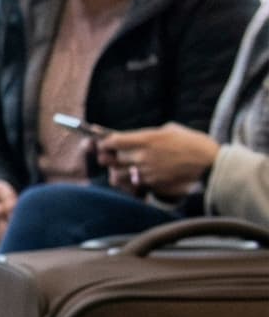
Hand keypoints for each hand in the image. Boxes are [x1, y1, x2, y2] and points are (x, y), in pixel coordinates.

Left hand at [97, 122, 217, 198]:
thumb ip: (150, 134)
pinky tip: (136, 178)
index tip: (104, 143)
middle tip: (111, 156)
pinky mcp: (152, 185)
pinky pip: (131, 185)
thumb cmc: (195, 144)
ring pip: (116, 175)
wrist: (212, 166)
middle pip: (109, 159)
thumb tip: (136, 137)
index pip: (112, 142)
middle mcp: (142, 156)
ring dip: (117, 172)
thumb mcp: (172, 130)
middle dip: (108, 158)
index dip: (104, 143)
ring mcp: (146, 173)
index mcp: (147, 139)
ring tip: (124, 169)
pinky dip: (129, 183)